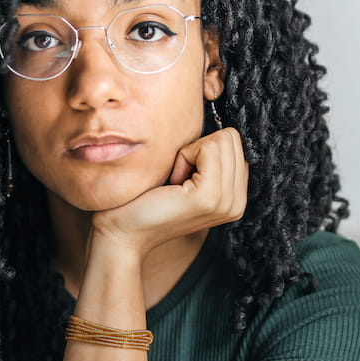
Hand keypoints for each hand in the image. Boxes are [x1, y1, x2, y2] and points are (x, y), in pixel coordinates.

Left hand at [91, 127, 247, 257]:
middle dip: (199, 149)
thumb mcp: (187, 177)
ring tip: (175, 181)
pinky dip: (185, 156)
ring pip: (222, 140)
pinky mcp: (208, 197)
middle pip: (231, 138)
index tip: (182, 176)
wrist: (123, 232)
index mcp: (235, 198)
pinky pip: (208, 147)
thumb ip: (210, 160)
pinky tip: (172, 182)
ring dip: (191, 153)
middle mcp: (237, 203)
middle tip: (177, 178)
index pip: (236, 144)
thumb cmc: (145, 200)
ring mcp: (226, 202)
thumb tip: (219, 128)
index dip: (203, 150)